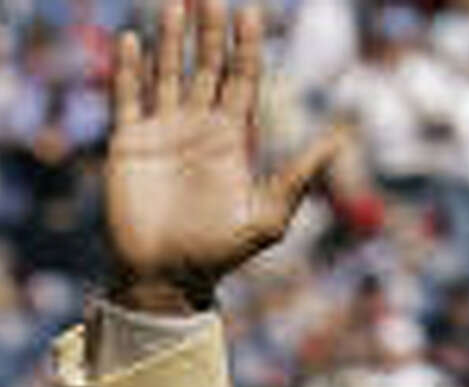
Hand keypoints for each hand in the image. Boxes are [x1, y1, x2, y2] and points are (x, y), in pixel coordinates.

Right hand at [105, 0, 341, 311]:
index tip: (251, 12)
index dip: (246, 47)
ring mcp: (163, 131)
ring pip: (167, 73)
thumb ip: (300, 176)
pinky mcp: (129, 143)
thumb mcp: (269, 216)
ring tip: (175, 3)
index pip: (242, 81)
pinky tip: (133, 41)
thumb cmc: (221, 252)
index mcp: (233, 140)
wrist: (169, 276)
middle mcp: (198, 127)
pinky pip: (128, 98)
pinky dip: (129, 70)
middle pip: (205, 67)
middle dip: (209, 32)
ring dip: (169, 40)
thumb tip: (341, 139)